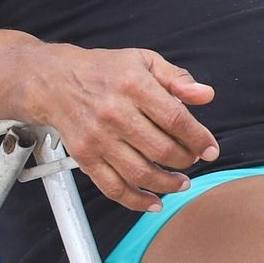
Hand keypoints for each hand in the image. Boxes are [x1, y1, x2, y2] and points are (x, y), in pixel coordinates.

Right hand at [22, 45, 218, 212]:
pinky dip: (136, 201)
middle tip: (193, 161)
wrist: (53, 81)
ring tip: (181, 183)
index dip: (198, 138)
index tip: (211, 149)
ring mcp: (98, 138)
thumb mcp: (143, 61)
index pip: (175, 118)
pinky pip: (113, 187)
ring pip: (140, 173)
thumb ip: (177, 78)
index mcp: (134, 86)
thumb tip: (206, 95)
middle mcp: (115, 113)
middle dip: (185, 161)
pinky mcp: (85, 157)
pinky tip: (154, 202)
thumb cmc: (104, 71)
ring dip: (167, 184)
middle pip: (161, 149)